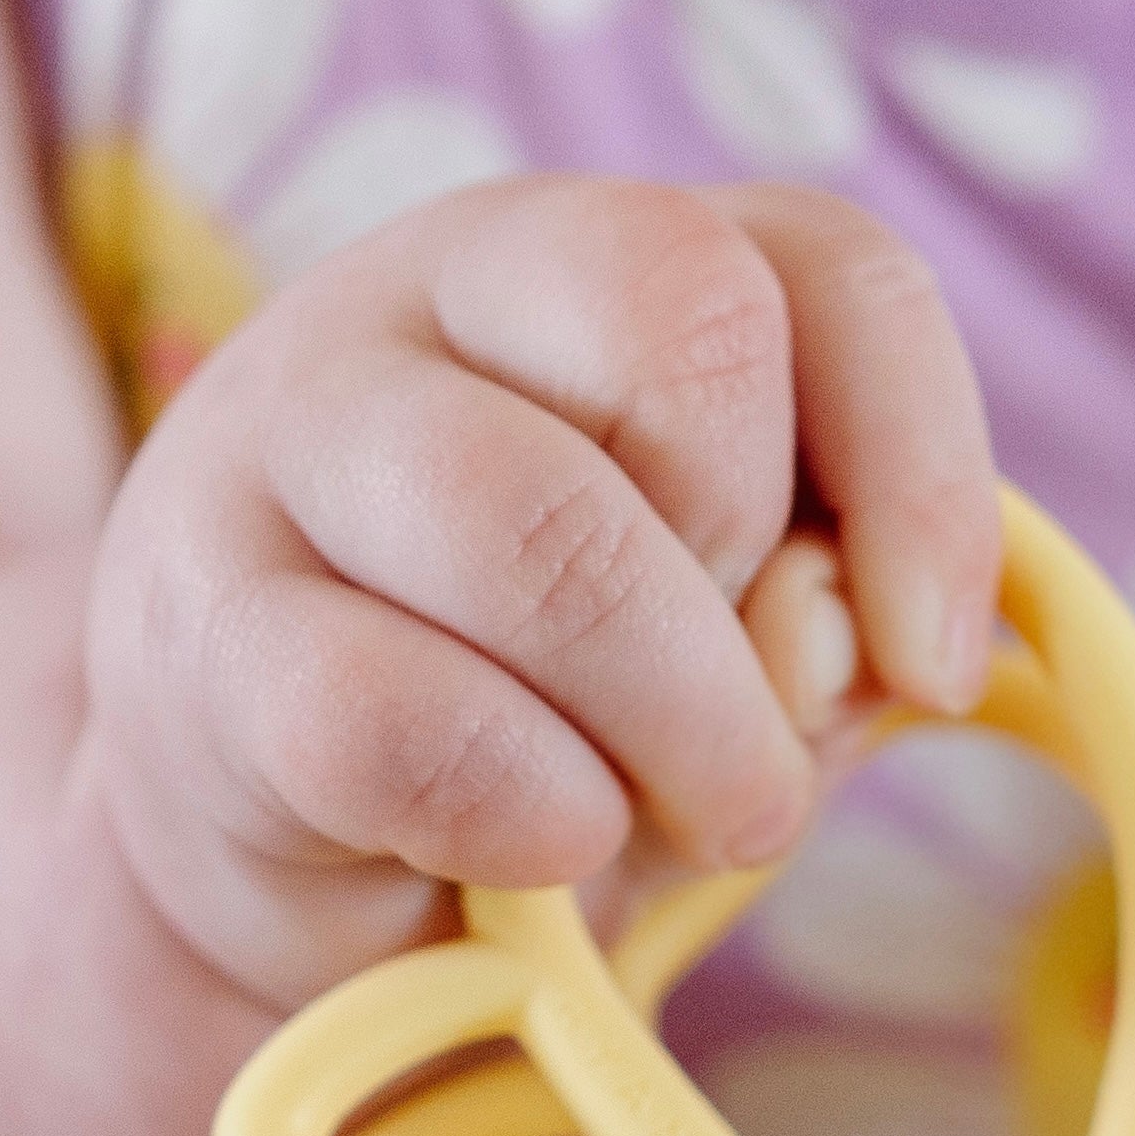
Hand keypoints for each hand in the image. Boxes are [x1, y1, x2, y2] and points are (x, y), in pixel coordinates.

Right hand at [78, 176, 1000, 1007]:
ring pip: (536, 519)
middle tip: (746, 749)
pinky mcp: (200, 636)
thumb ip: (832, 630)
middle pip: (689, 337)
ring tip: (675, 821)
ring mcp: (282, 440)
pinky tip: (535, 850)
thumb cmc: (560, 725)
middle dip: (764, 587)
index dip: (925, 474)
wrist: (298, 869)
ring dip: (672, 719)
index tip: (934, 667)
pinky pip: (398, 716)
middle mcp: (425, 290)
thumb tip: (844, 640)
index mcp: (597, 265)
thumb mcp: (743, 660)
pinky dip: (524, 812)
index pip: (830, 267)